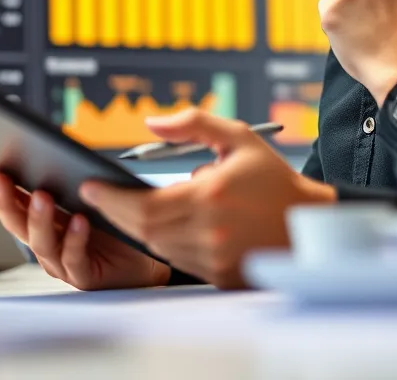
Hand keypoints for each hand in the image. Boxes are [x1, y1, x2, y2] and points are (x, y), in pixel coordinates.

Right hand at [0, 172, 170, 289]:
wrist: (145, 261)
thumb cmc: (115, 229)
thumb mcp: (90, 200)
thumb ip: (73, 184)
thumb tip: (57, 153)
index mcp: (47, 223)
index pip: (16, 207)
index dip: (2, 192)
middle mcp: (49, 243)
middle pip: (19, 225)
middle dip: (8, 202)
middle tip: (3, 180)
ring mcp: (62, 262)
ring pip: (42, 243)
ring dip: (40, 219)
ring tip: (43, 196)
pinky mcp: (82, 275)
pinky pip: (74, 258)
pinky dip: (75, 239)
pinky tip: (80, 222)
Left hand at [78, 110, 335, 288]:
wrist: (307, 221)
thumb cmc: (272, 178)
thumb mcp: (238, 137)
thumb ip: (193, 124)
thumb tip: (151, 121)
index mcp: (211, 197)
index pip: (143, 206)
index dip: (111, 199)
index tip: (89, 187)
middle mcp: (210, 232)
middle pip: (143, 230)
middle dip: (116, 213)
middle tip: (97, 196)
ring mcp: (214, 258)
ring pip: (157, 247)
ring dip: (138, 228)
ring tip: (127, 207)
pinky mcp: (219, 275)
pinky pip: (178, 259)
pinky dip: (164, 242)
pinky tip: (162, 224)